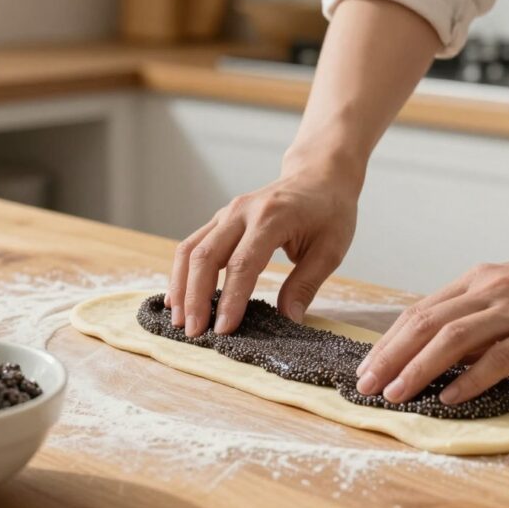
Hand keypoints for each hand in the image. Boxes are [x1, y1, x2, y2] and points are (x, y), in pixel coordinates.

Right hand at [166, 165, 359, 337]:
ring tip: (178, 321)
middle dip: (196, 297)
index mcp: (272, 218)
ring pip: (190, 249)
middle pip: (206, 256)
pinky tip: (178, 297)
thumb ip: (306, 284)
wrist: (319, 174)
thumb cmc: (329, 211)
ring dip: (181, 287)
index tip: (224, 330)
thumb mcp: (330, 249)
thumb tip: (288, 320)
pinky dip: (182, 273)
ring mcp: (226, 213)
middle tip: (194, 333)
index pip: (243, 263)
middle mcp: (242, 211)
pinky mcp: (219, 219)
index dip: (230, 299)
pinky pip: (192, 245)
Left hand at [355, 243, 508, 404]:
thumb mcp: (508, 293)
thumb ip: (475, 317)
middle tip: (365, 385)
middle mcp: (489, 290)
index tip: (365, 367)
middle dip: (390, 356)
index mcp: (476, 280)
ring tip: (395, 394)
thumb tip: (438, 352)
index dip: (387, 341)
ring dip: (418, 368)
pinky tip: (450, 396)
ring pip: (453, 339)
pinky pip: (500, 356)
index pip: (418, 311)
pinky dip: (470, 378)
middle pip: (425, 323)